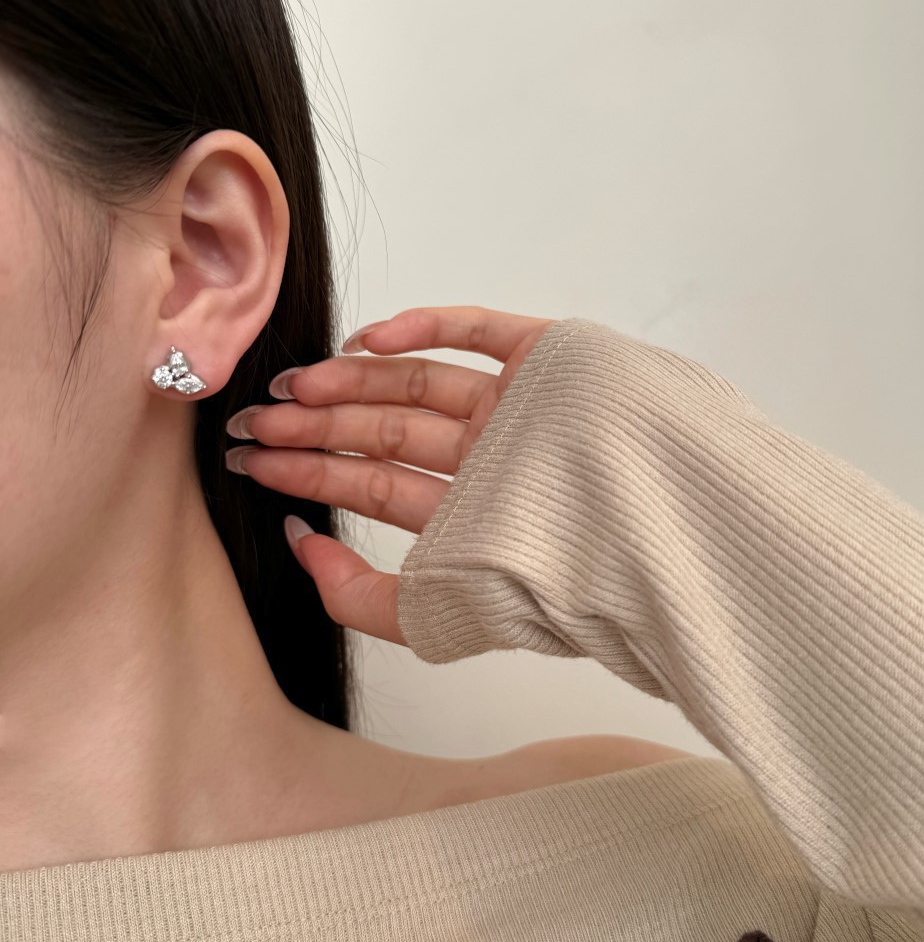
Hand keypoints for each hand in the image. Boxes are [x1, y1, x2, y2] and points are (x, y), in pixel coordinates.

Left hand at [224, 305, 556, 645]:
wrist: (655, 537)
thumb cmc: (559, 581)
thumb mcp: (439, 614)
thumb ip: (363, 599)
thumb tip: (300, 548)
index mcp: (468, 514)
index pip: (372, 485)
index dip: (307, 472)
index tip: (250, 460)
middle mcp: (486, 458)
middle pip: (383, 432)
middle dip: (314, 426)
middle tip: (253, 421)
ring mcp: (514, 405)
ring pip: (415, 381)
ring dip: (350, 379)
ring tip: (293, 385)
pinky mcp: (544, 357)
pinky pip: (473, 330)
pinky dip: (420, 327)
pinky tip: (365, 339)